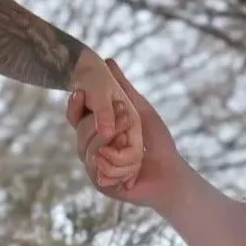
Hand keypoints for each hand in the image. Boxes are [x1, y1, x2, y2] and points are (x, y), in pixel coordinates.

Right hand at [68, 60, 179, 204]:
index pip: (76, 119)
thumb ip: (123, 88)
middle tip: (125, 113)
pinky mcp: (102, 184)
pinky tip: (131, 158)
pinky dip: (115, 161)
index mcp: (97, 132)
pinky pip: (97, 169)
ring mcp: (95, 168)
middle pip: (80, 133)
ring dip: (110, 139)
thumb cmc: (157, 142)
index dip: (75, 106)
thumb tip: (108, 61)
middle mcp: (92, 150)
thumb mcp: (139, 110)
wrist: (170, 173)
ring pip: (87, 150)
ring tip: (130, 133)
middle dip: (100, 122)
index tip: (81, 92)